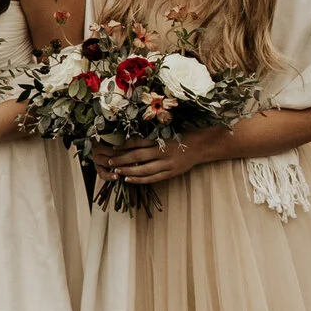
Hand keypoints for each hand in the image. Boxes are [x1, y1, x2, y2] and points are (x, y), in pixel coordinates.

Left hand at [94, 127, 219, 186]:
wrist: (201, 145)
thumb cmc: (181, 135)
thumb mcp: (166, 130)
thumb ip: (150, 134)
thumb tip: (129, 134)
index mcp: (161, 139)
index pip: (139, 142)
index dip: (125, 145)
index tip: (113, 146)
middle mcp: (164, 152)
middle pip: (138, 157)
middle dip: (122, 159)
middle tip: (110, 161)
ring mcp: (168, 164)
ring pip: (144, 170)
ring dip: (128, 171)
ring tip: (116, 171)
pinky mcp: (171, 173)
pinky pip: (153, 178)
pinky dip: (140, 180)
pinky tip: (128, 179)